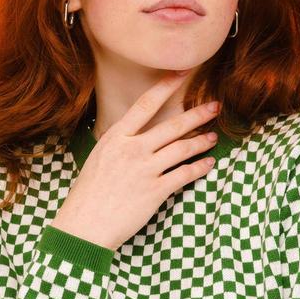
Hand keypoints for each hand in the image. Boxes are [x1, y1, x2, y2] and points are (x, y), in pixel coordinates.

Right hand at [52, 69, 219, 249]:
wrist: (85, 225)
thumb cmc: (89, 194)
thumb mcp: (99, 158)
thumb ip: (120, 144)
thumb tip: (137, 134)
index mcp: (115, 137)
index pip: (145, 104)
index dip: (166, 86)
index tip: (183, 73)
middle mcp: (131, 150)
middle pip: (172, 126)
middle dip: (197, 114)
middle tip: (214, 107)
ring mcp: (144, 170)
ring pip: (182, 149)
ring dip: (202, 142)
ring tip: (213, 138)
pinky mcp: (155, 191)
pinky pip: (184, 174)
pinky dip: (199, 167)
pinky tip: (208, 163)